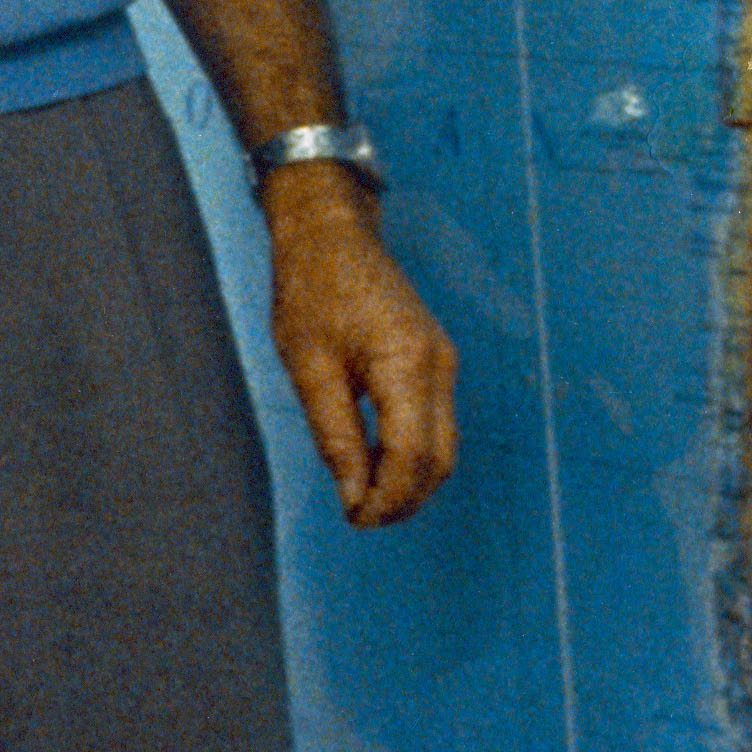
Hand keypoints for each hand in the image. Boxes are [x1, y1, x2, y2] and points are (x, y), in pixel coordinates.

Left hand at [265, 174, 456, 526]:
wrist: (331, 232)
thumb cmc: (311, 291)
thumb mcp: (307, 367)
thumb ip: (334, 434)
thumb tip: (353, 494)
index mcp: (406, 363)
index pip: (413, 456)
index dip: (389, 498)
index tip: (355, 520)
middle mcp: (439, 365)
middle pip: (440, 459)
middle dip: (405, 499)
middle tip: (359, 518)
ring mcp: (443, 361)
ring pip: (444, 445)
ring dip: (411, 480)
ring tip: (364, 498)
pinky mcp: (435, 360)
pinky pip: (435, 422)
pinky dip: (412, 453)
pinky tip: (374, 462)